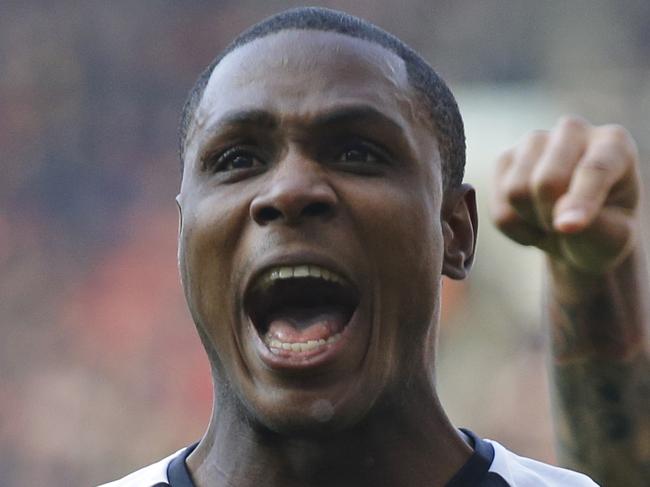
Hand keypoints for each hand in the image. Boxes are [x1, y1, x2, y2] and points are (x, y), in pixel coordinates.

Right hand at [491, 116, 640, 274]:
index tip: (569, 229)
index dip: (580, 201)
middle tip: (565, 229)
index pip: (593, 169)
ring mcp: (534, 141)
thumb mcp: (615, 237)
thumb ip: (595, 228)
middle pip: (547, 181)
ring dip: (531, 222)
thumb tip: (562, 225)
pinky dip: (514, 228)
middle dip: (550, 217)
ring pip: (515, 192)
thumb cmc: (604, 230)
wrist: (575, 230)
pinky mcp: (504, 159)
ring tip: (549, 223)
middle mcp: (572, 131)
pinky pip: (499, 208)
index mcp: (614, 143)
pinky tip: (530, 221)